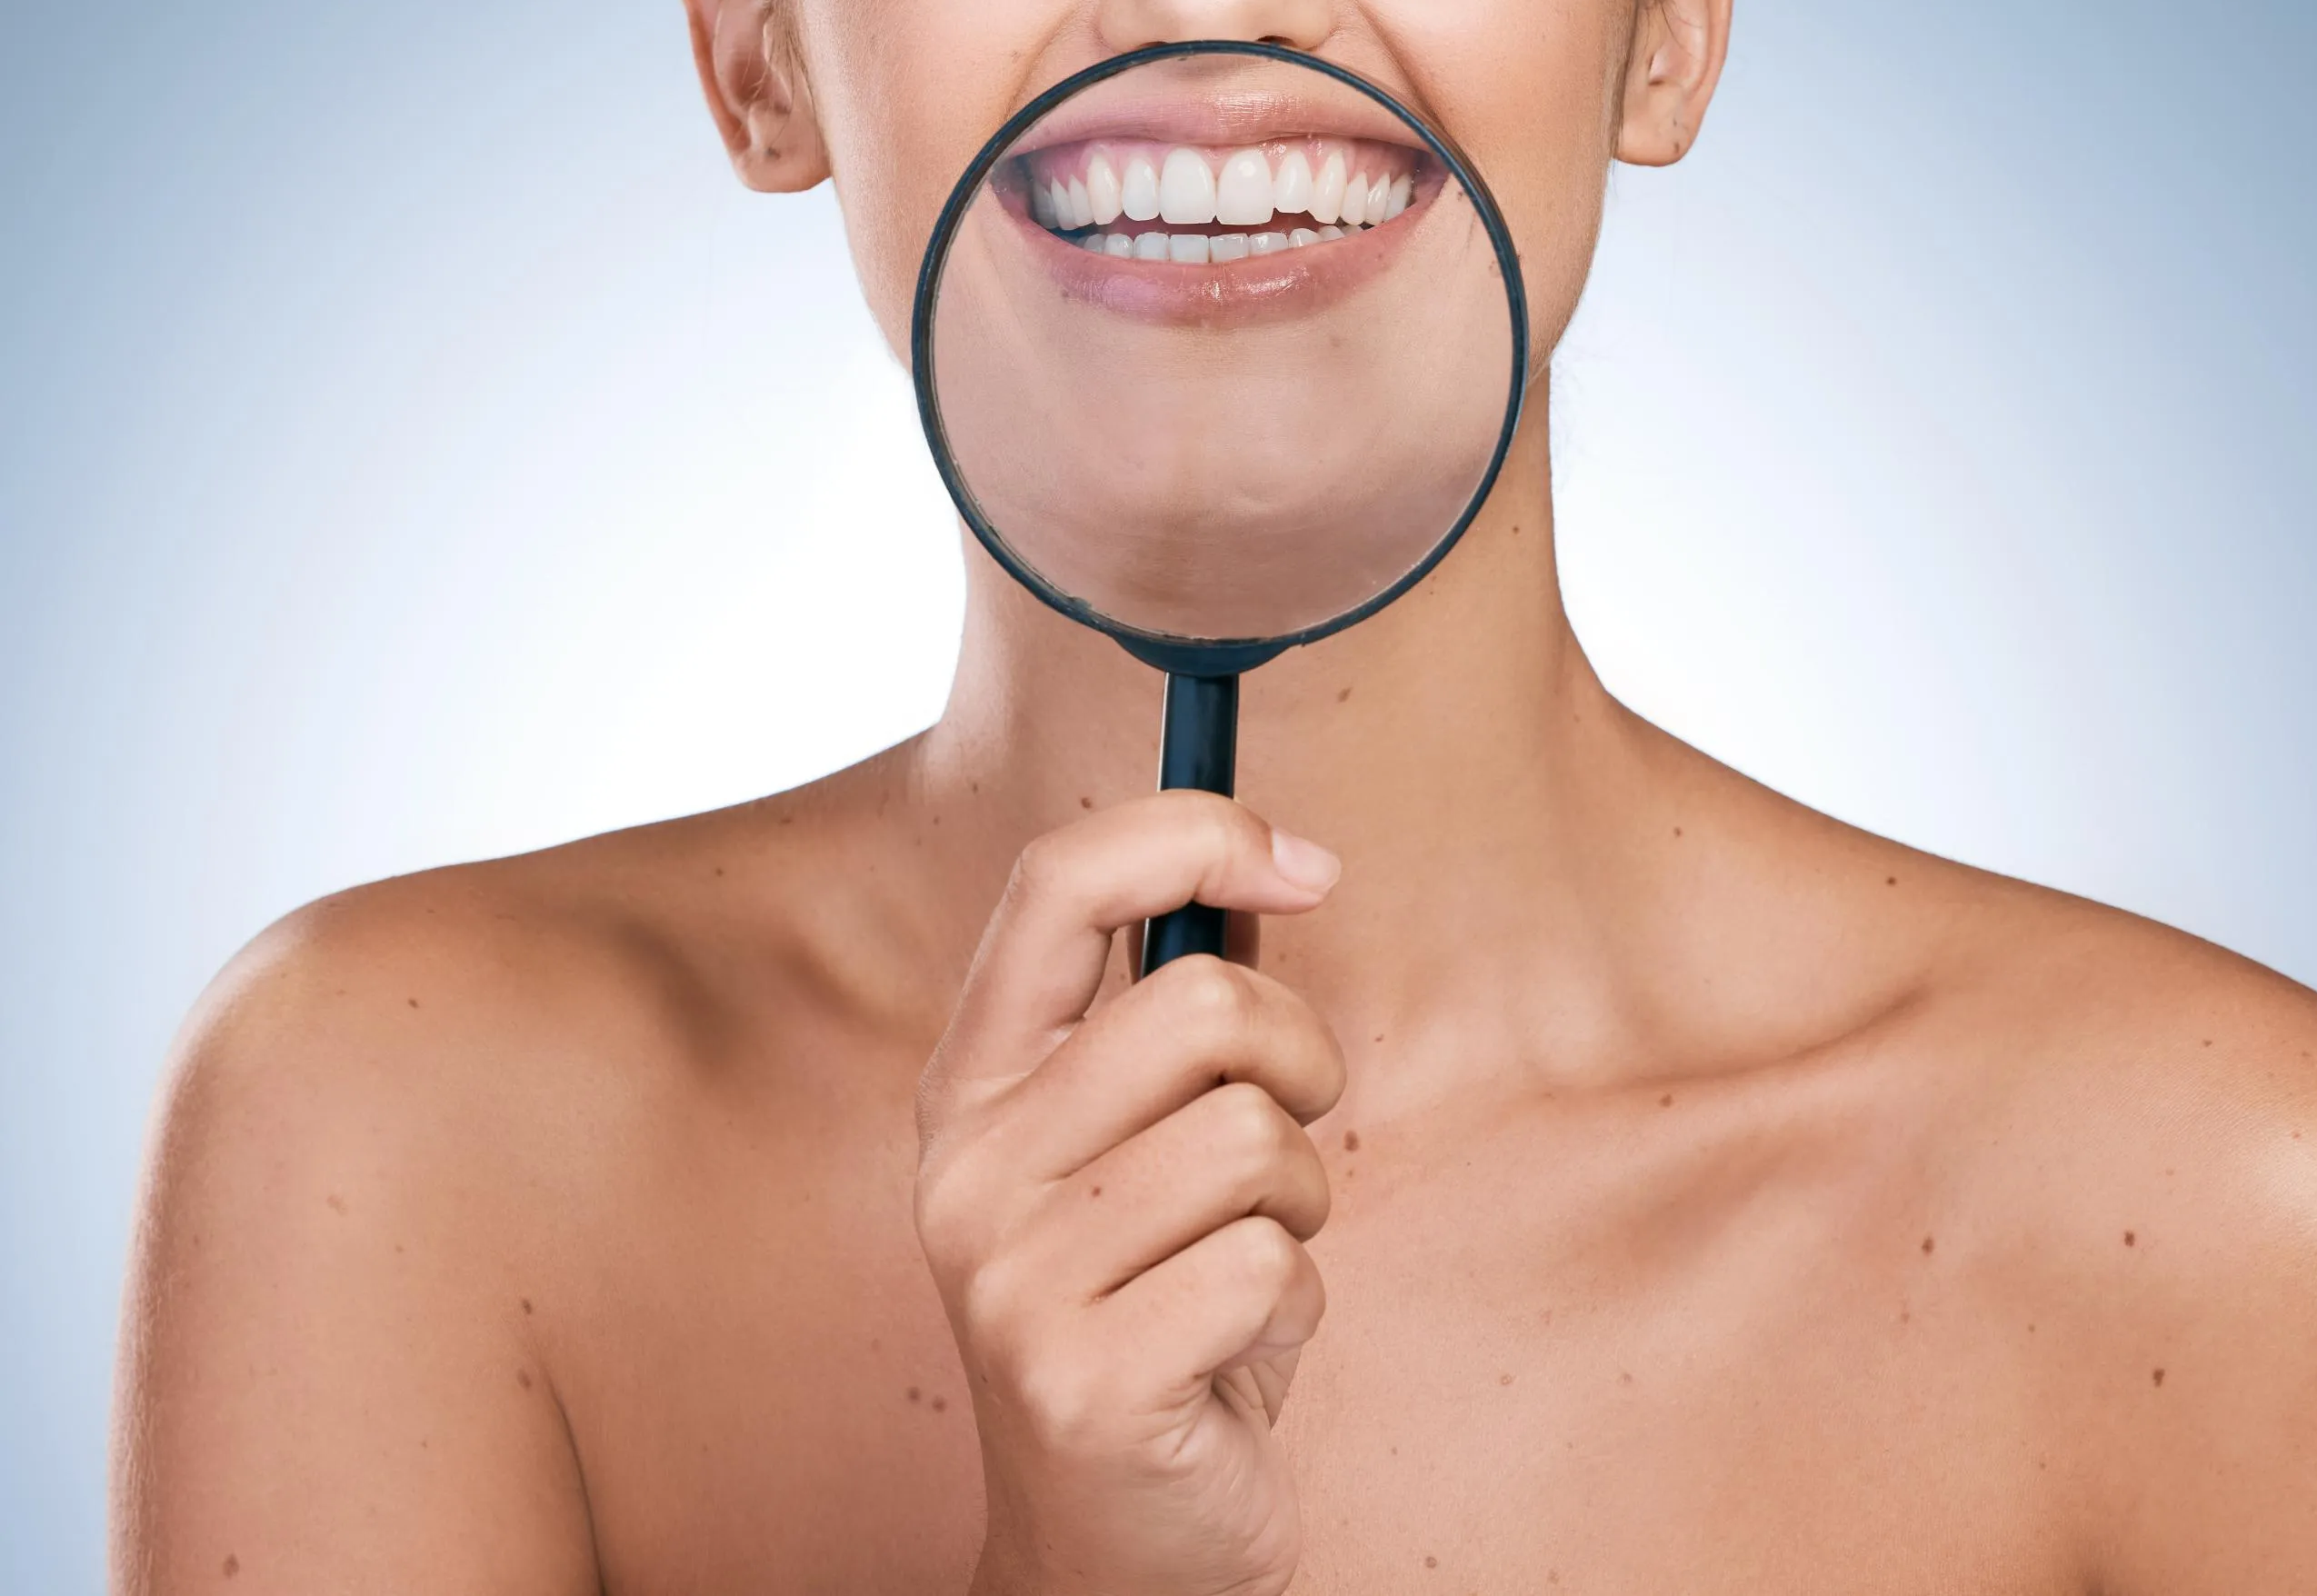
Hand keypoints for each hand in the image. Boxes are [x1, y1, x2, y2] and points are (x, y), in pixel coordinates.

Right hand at [915, 794, 1348, 1595]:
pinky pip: (1273, 1265)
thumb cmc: (1155, 1301)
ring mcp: (1012, 1279)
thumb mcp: (1139, 1137)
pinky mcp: (1083, 1380)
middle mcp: (969, 1166)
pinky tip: (1237, 1351)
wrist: (1111, 1541)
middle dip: (1298, 1058)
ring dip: (1301, 1200)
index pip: (1057, 880)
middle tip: (1287, 1133)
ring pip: (1256, 1136)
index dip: (1193, 832)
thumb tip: (1272, 857)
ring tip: (1247, 1262)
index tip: (1305, 862)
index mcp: (974, 1082)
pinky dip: (1296, 1303)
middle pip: (1201, 1002)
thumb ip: (1170, 1006)